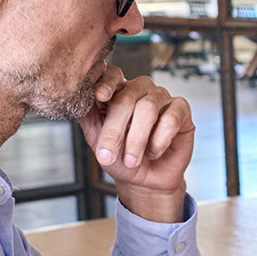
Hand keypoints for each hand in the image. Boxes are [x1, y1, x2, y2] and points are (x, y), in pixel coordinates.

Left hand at [78, 66, 194, 222]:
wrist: (144, 181)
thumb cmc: (120, 158)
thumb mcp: (97, 139)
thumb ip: (87, 116)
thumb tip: (75, 97)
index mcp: (117, 91)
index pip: (112, 75)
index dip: (106, 82)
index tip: (100, 97)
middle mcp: (139, 89)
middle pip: (127, 97)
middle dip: (115, 130)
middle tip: (107, 156)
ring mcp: (161, 97)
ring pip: (148, 107)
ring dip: (137, 139)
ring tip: (131, 160)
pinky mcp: (181, 109)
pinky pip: (171, 119)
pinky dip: (159, 140)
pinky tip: (154, 152)